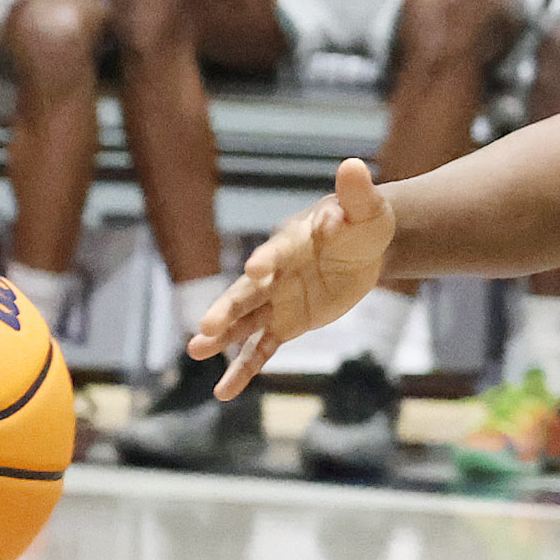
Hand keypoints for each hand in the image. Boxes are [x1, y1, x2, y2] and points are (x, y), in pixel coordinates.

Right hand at [192, 158, 396, 397]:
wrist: (365, 246)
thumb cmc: (362, 222)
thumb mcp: (365, 208)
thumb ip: (355, 193)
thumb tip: (354, 166)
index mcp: (290, 242)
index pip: (277, 252)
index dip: (268, 261)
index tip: (257, 271)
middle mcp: (274, 273)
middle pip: (247, 292)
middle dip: (228, 308)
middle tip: (206, 326)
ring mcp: (276, 300)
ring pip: (245, 322)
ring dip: (222, 337)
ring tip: (194, 351)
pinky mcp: (285, 323)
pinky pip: (261, 349)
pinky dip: (244, 369)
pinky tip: (223, 393)